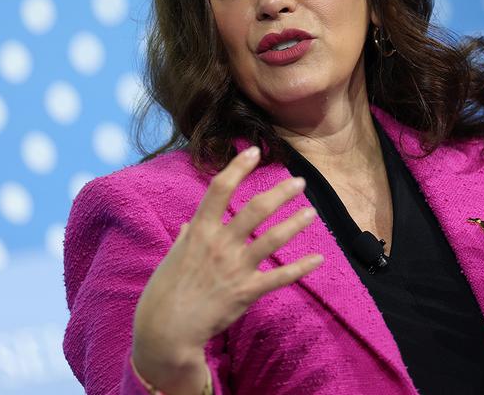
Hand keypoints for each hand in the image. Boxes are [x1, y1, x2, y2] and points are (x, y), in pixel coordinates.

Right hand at [132, 146, 322, 393]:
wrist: (165, 332)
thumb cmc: (164, 293)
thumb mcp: (172, 258)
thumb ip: (186, 238)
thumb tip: (191, 225)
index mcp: (199, 231)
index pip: (220, 189)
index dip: (238, 167)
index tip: (254, 151)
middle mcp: (219, 245)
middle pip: (256, 209)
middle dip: (280, 192)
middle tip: (299, 182)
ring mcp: (235, 268)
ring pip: (272, 239)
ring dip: (295, 223)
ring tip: (311, 212)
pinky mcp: (246, 292)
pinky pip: (280, 277)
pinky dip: (301, 268)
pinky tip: (319, 259)